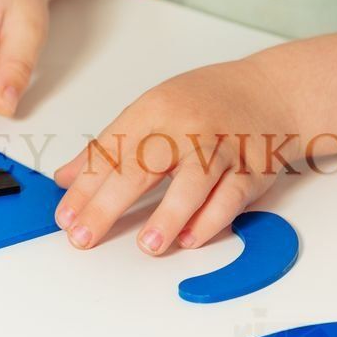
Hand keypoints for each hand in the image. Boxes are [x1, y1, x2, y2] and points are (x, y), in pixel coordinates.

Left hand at [53, 59, 300, 254]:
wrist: (271, 92)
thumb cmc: (203, 103)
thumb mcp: (150, 111)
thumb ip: (109, 149)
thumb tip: (65, 180)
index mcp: (153, 112)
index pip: (110, 153)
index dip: (84, 187)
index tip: (65, 217)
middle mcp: (186, 129)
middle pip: (140, 168)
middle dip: (107, 206)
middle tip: (84, 237)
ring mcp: (221, 149)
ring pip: (193, 183)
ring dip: (169, 216)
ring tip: (148, 245)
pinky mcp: (252, 169)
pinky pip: (231, 197)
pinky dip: (212, 219)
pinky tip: (191, 238)